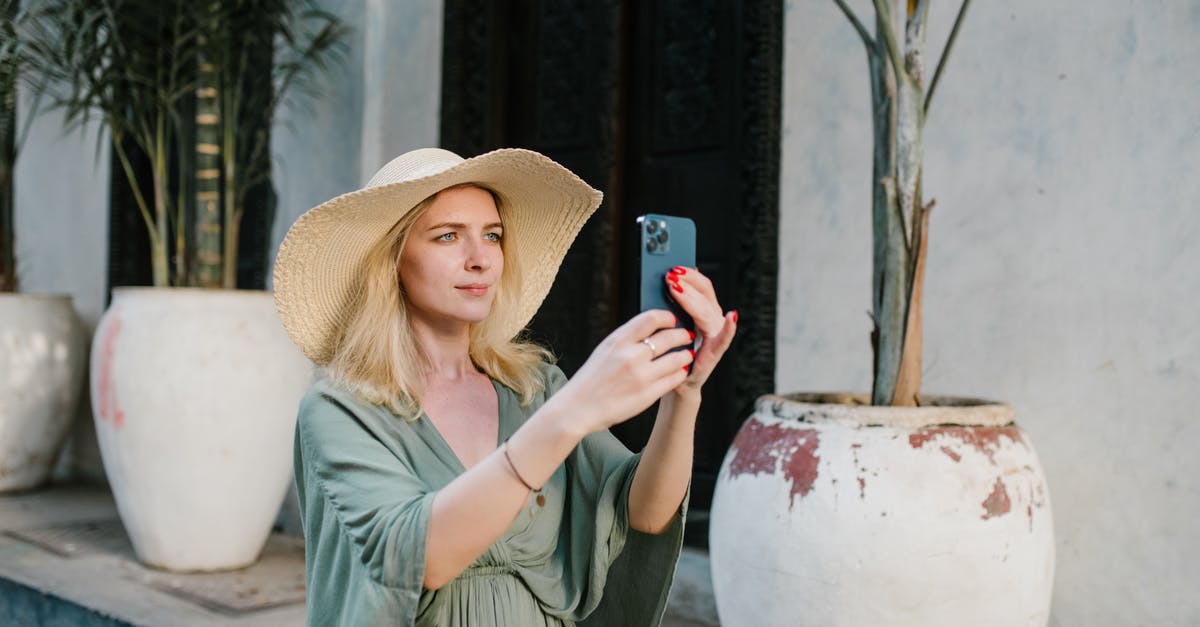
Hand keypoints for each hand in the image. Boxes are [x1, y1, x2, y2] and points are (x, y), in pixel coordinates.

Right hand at [553, 309, 694, 432]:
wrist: (578, 408)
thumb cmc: (592, 378)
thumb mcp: (605, 349)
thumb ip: (627, 338)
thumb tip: (652, 326)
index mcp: (618, 340)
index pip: (651, 318)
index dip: (667, 317)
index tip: (673, 320)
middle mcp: (630, 356)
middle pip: (669, 337)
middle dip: (682, 335)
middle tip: (687, 336)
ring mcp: (640, 376)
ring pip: (676, 359)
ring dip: (685, 355)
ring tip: (687, 354)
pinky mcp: (647, 395)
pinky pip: (673, 379)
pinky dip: (680, 373)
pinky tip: (680, 371)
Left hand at [664, 266, 736, 392]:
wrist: (675, 381)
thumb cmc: (672, 351)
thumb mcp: (672, 323)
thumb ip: (676, 304)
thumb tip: (671, 278)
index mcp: (706, 311)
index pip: (703, 286)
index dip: (690, 275)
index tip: (675, 268)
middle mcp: (714, 320)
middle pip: (706, 294)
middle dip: (688, 283)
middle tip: (670, 277)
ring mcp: (716, 335)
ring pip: (707, 310)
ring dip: (692, 298)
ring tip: (677, 289)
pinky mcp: (715, 352)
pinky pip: (724, 338)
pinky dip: (729, 328)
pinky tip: (731, 318)